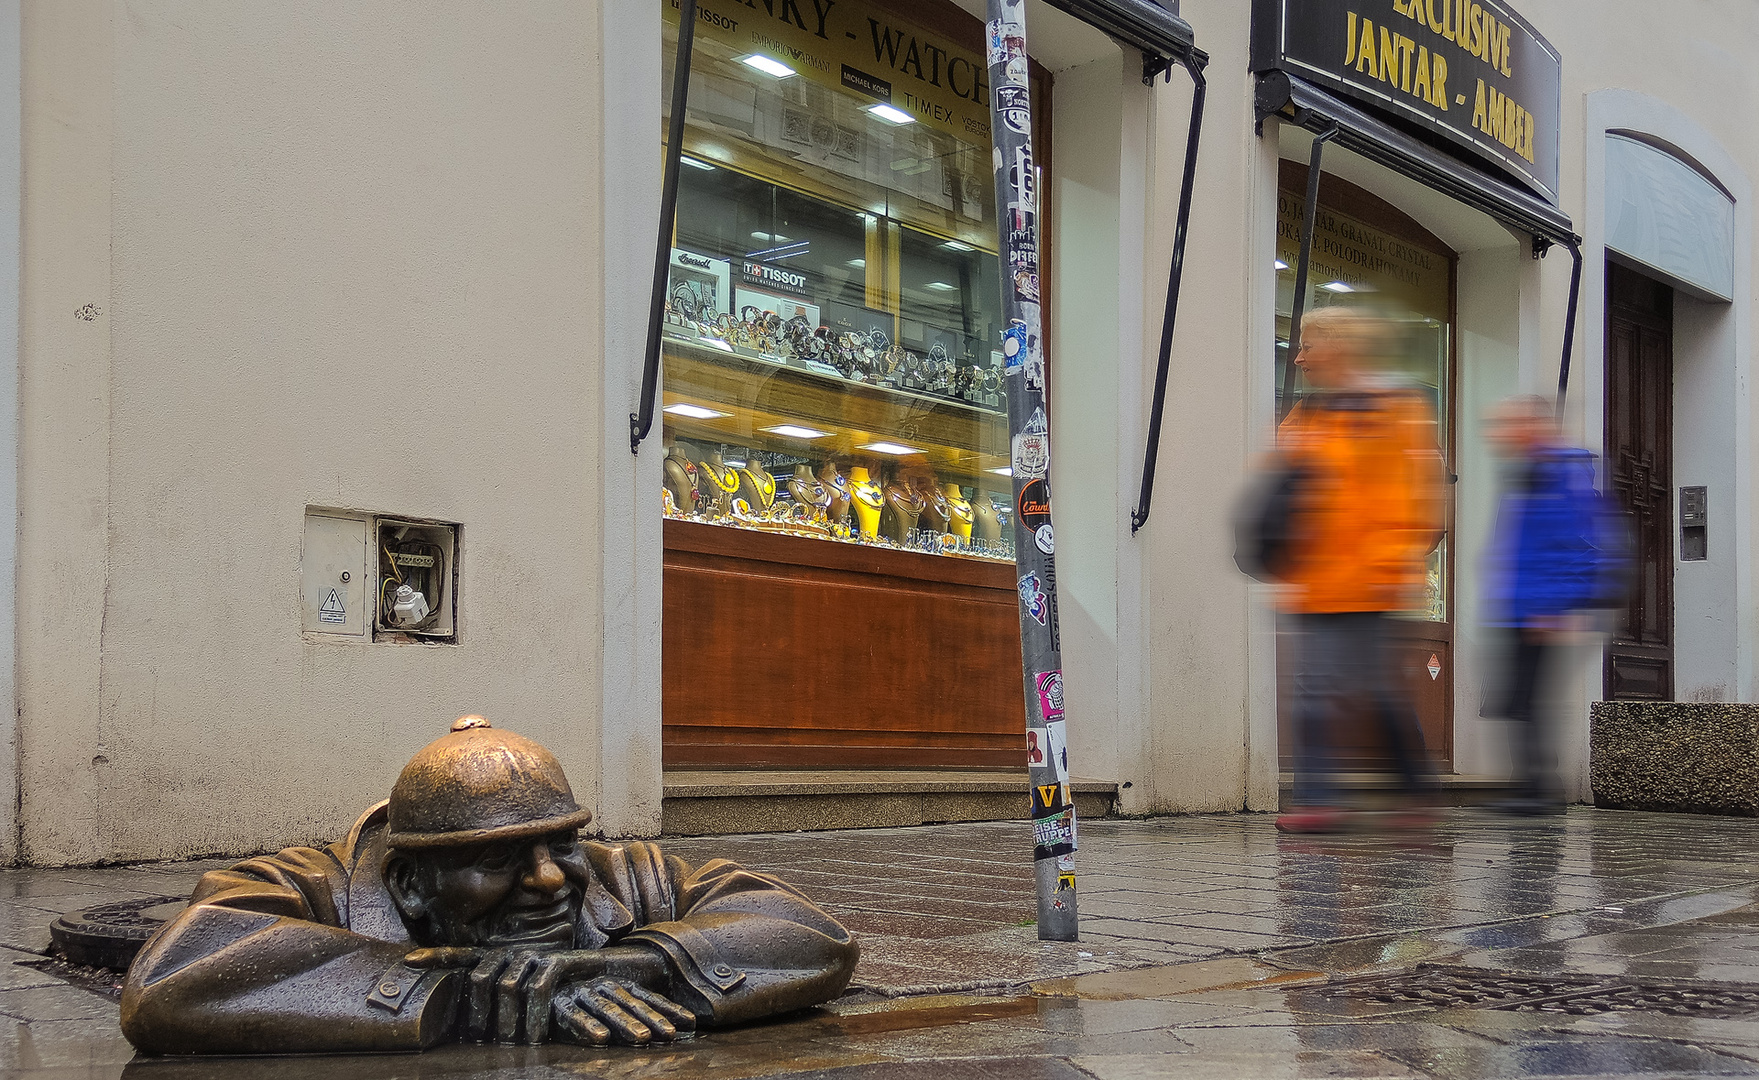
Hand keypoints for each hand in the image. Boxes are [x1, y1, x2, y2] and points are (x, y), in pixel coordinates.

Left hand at [404, 946, 607, 1043]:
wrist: (610, 974)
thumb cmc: (564, 990)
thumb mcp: (528, 994)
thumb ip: (502, 998)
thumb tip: (473, 1022)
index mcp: (501, 958)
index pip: (463, 955)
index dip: (437, 957)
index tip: (407, 961)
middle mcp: (513, 953)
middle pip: (479, 980)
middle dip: (478, 1015)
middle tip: (484, 1043)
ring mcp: (535, 955)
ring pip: (506, 988)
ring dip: (504, 1022)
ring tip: (507, 1044)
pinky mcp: (558, 962)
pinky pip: (537, 989)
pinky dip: (532, 1016)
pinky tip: (532, 1037)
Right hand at [551, 977, 696, 1046]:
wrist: (533, 985)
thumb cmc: (577, 999)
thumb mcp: (606, 1003)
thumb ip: (632, 1012)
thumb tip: (673, 1027)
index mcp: (616, 984)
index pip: (647, 997)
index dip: (668, 1009)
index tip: (690, 1023)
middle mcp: (601, 985)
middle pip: (631, 1003)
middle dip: (652, 1018)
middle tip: (670, 1035)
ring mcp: (580, 992)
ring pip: (606, 1008)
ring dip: (625, 1023)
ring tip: (642, 1039)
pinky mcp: (556, 1004)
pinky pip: (572, 1015)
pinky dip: (586, 1026)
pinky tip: (600, 1038)